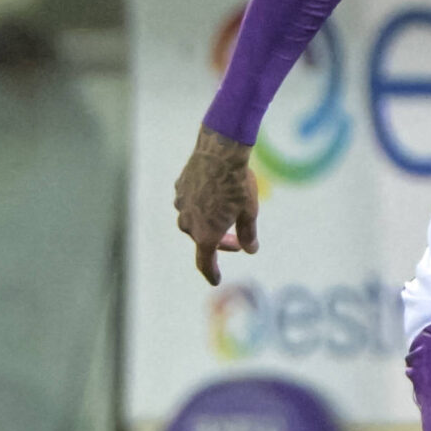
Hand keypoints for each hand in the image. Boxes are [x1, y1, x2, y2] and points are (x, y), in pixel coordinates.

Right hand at [173, 126, 257, 286]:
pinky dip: (200, 206)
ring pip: (192, 222)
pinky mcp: (179, 188)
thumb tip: (251, 249)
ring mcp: (181, 204)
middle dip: (219, 243)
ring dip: (207, 224)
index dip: (211, 273)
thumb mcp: (249, 212)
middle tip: (236, 242)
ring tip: (224, 217)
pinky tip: (212, 196)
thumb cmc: (237, 184)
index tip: (216, 280)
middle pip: (201, 241)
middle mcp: (188, 223)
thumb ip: (248, 234)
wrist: (219, 151)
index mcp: (205, 235)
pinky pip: (188, 203)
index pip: (205, 263)